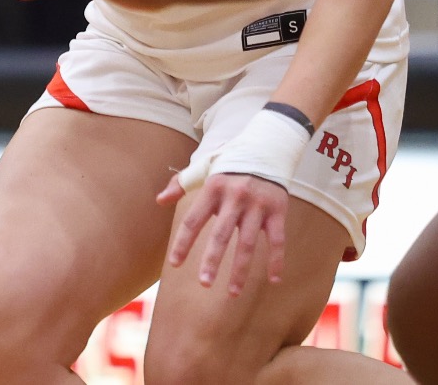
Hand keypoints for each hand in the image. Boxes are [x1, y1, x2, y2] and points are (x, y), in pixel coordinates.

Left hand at [158, 171, 288, 295]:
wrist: (268, 145)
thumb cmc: (230, 162)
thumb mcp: (204, 168)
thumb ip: (181, 184)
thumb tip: (159, 200)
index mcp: (213, 189)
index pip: (193, 220)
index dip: (183, 242)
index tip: (174, 264)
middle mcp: (235, 198)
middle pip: (221, 234)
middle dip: (212, 260)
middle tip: (204, 283)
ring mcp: (257, 205)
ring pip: (248, 243)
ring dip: (240, 269)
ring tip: (233, 293)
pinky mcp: (278, 209)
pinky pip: (277, 239)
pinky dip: (276, 260)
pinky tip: (273, 280)